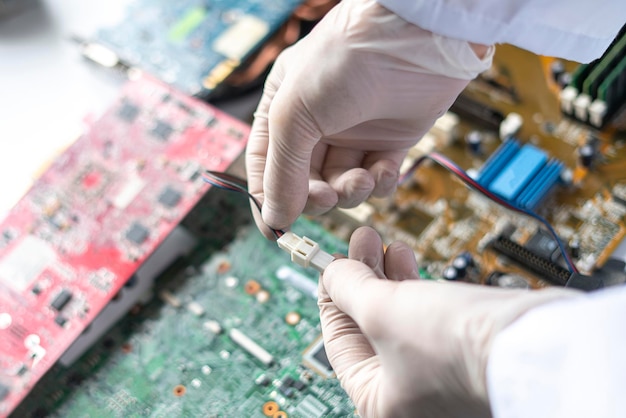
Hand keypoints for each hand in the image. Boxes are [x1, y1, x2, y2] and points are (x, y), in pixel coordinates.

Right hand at [246, 0, 492, 236]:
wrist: (414, 37)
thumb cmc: (345, 59)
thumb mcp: (295, 114)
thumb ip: (282, 170)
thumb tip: (276, 218)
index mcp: (283, 110)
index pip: (265, 165)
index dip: (268, 198)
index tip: (276, 229)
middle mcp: (316, 124)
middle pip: (305, 183)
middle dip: (316, 196)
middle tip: (327, 196)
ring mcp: (353, 133)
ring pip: (342, 185)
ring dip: (351, 191)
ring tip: (361, 178)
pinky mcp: (389, 140)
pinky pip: (377, 179)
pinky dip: (380, 183)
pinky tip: (383, 169)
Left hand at [319, 227, 578, 417]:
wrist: (531, 341)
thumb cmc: (455, 344)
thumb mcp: (380, 308)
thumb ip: (347, 287)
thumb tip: (333, 271)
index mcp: (379, 402)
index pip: (339, 342)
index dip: (330, 296)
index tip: (329, 265)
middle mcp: (408, 395)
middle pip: (369, 327)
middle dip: (363, 278)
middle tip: (359, 244)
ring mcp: (437, 375)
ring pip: (398, 317)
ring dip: (388, 275)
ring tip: (385, 244)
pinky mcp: (462, 351)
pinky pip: (425, 316)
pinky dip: (413, 286)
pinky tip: (408, 257)